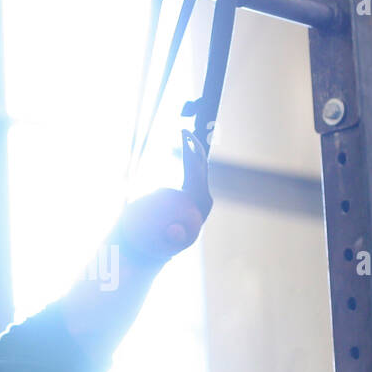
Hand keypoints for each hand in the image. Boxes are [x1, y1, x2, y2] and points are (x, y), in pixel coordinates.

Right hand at [118, 131, 213, 262]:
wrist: (172, 242)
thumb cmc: (167, 240)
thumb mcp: (168, 242)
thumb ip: (172, 238)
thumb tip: (176, 234)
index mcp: (200, 202)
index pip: (197, 174)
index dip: (192, 156)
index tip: (185, 141)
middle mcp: (204, 194)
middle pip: (201, 166)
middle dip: (195, 147)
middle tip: (184, 129)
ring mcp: (200, 191)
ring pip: (199, 165)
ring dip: (193, 147)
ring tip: (184, 131)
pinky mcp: (194, 188)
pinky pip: (192, 168)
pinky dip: (189, 155)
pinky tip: (183, 141)